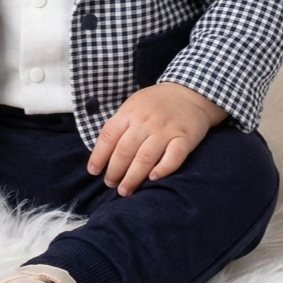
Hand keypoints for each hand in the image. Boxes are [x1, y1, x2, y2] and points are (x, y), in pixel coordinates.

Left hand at [87, 82, 225, 196]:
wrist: (189, 92)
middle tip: (110, 184)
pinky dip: (163, 169)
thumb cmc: (156, 103)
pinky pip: (174, 156)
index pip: (108, 136)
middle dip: (114, 171)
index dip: (98, 156)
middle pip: (125, 150)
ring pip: (145, 157)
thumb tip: (103, 153)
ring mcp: (166, 129)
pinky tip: (154, 178)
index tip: (93, 172)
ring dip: (133, 177)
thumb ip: (120, 125)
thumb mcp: (133, 105)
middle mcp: (146, 121)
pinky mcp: (185, 138)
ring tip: (125, 190)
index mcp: (129, 112)